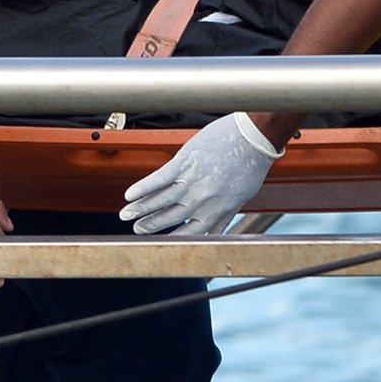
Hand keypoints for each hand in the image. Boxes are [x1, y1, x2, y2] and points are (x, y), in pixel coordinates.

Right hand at [120, 112, 280, 236]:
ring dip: (141, 209)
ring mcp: (194, 180)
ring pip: (161, 200)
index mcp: (219, 210)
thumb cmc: (251, 164)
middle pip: (171, 217)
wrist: (254, 136)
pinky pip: (160, 178)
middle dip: (151, 225)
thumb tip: (216, 231)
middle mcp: (204, 199)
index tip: (160, 245)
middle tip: (136, 230)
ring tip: (126, 215)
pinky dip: (143, 187)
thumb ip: (225, 214)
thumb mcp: (243, 196)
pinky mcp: (186, 161)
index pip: (192, 232)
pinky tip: (129, 194)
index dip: (173, 239)